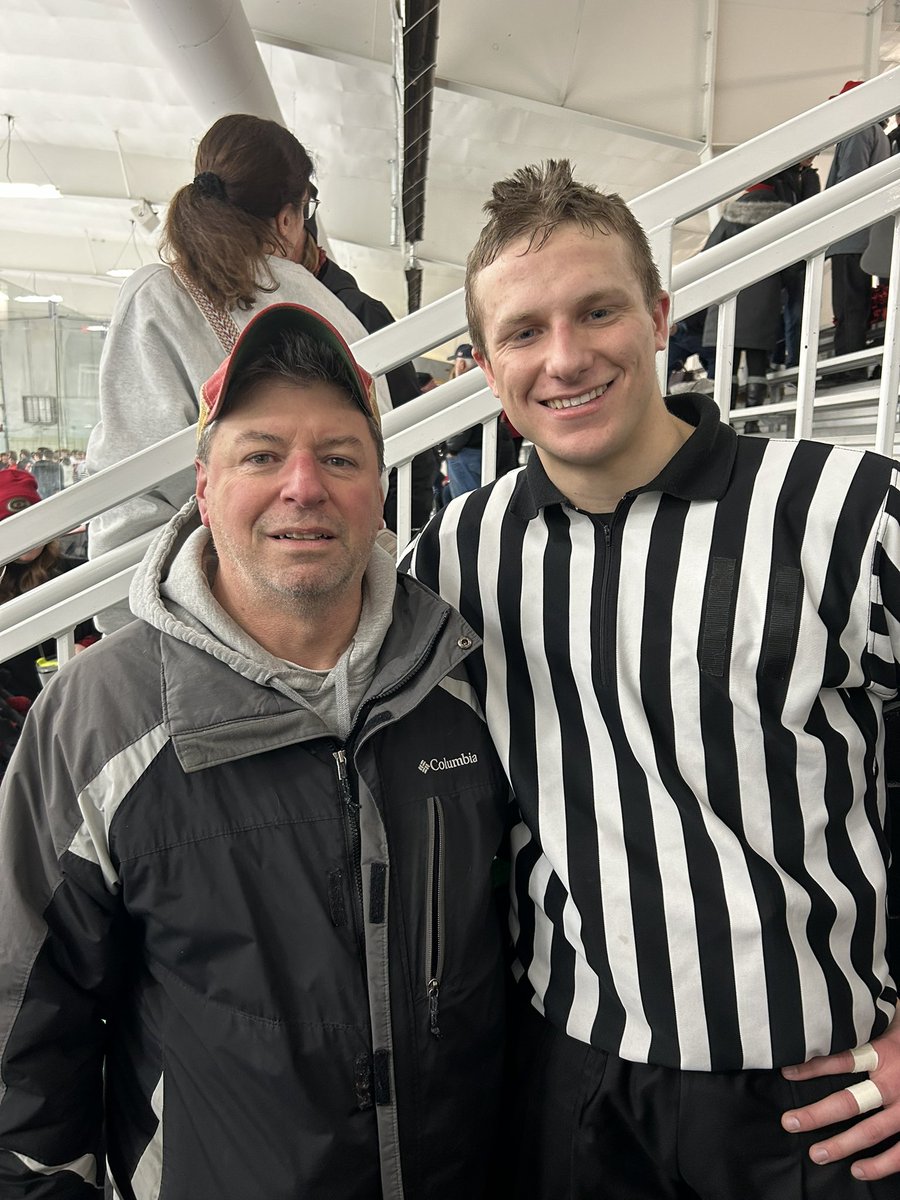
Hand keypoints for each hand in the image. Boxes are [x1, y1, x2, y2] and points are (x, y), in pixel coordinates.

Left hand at [780, 1004, 899, 1180]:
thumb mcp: (894, 1019)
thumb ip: (871, 1021)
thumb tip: (840, 1004)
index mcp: (886, 1053)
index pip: (842, 1060)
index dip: (812, 1067)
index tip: (786, 1073)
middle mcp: (895, 1083)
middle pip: (849, 1102)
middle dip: (816, 1115)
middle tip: (790, 1123)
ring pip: (871, 1132)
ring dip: (841, 1145)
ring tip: (816, 1153)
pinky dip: (881, 1165)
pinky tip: (858, 1170)